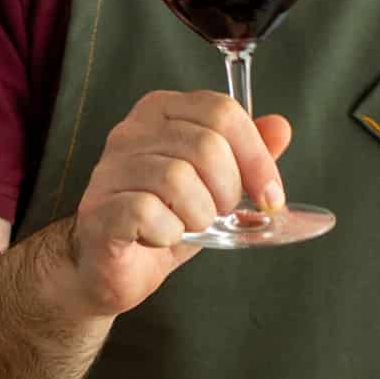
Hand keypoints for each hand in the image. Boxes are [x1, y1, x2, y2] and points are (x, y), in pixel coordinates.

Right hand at [61, 90, 292, 316]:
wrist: (108, 268)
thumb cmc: (160, 223)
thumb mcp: (213, 186)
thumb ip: (245, 156)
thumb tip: (279, 127)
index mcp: (161, 113)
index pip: (221, 110)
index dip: (256, 156)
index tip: (269, 195)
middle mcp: (130, 132)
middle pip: (205, 144)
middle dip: (228, 190)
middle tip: (220, 214)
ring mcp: (109, 169)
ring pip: (177, 178)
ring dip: (199, 214)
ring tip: (190, 226)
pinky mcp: (99, 209)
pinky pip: (147, 211)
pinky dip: (169, 233)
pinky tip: (162, 237)